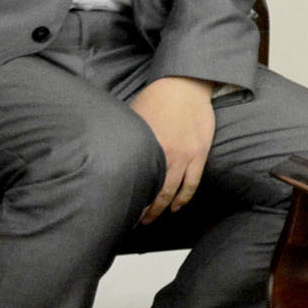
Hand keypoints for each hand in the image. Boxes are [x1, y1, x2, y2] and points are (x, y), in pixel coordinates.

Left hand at [128, 76, 216, 220]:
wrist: (185, 85)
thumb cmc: (157, 98)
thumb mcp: (134, 116)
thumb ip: (126, 137)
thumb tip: (109, 150)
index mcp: (148, 147)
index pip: (136, 181)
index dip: (128, 198)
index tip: (120, 209)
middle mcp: (166, 155)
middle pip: (154, 192)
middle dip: (144, 211)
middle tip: (135, 222)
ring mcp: (185, 156)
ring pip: (173, 192)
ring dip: (162, 208)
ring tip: (153, 218)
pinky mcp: (199, 153)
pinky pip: (192, 183)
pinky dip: (184, 198)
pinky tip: (176, 207)